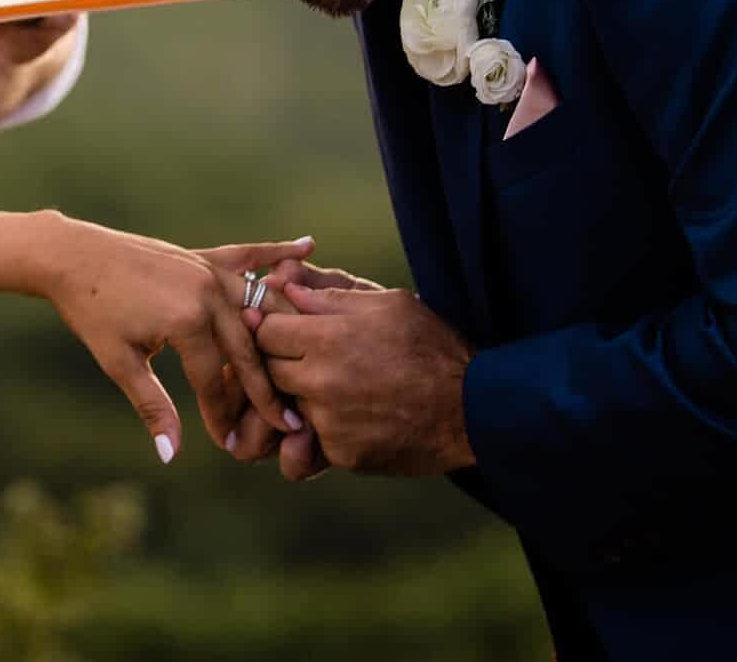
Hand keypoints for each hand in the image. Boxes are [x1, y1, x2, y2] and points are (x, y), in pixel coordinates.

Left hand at [36, 222, 311, 462]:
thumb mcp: (120, 363)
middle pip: (247, 350)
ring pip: (257, 308)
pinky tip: (308, 245)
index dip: (222, 415)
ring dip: (280, 335)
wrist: (72, 256)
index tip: (232, 445)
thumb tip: (170, 455)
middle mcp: (208, 292)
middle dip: (265, 390)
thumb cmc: (92, 312)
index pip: (216, 381)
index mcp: (188, 321)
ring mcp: (207, 270)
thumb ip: (153, 407)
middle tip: (288, 424)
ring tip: (305, 363)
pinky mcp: (202, 256)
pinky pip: (247, 255)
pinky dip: (277, 252)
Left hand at [253, 279, 476, 476]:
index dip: (272, 326)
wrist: (473, 409)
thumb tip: (282, 282)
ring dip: (304, 396)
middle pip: (269, 369)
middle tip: (312, 357)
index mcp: (329, 338)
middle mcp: (321, 382)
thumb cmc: (432, 347)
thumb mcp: (387, 304)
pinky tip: (358, 414)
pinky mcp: (342, 454)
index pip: (264, 330)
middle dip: (283, 361)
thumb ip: (328, 295)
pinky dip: (326, 427)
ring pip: (289, 405)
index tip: (285, 327)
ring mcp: (329, 422)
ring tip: (341, 386)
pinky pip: (314, 438)